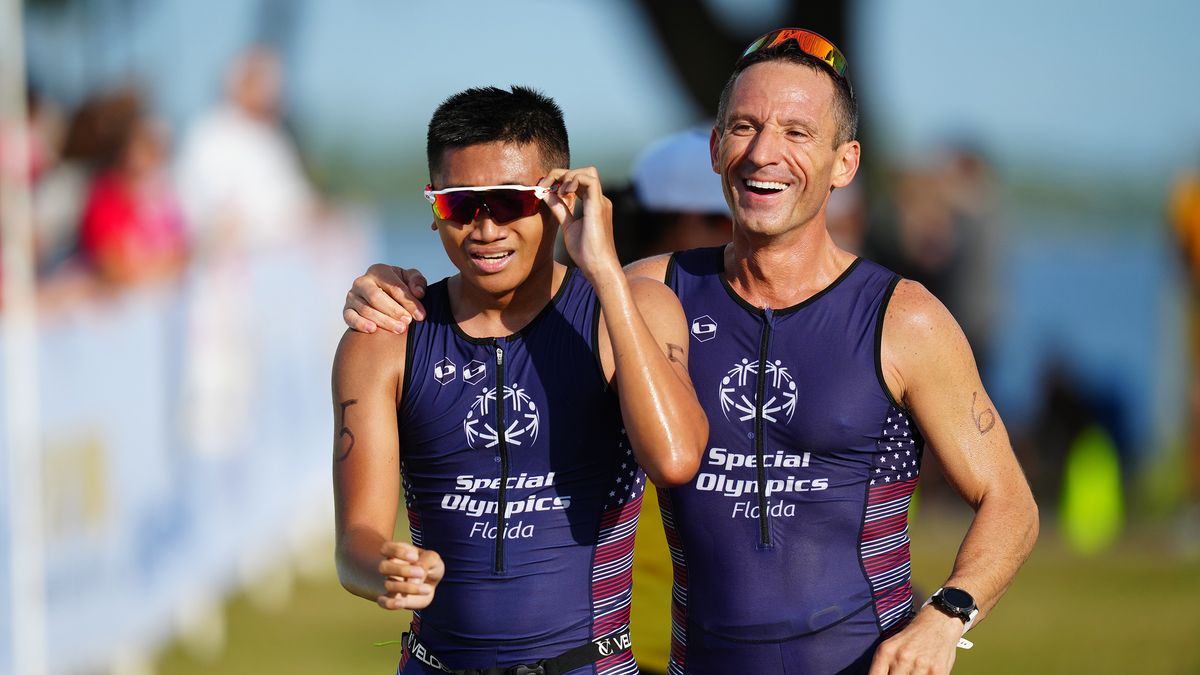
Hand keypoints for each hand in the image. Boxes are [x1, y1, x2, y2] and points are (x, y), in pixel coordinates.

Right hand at [343, 264, 427, 333]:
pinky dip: (360, 324)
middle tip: (408, 322)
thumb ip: (417, 282)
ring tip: (399, 329)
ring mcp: (352, 296)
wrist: (382, 296)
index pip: (394, 287)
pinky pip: (350, 317)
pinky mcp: (346, 310)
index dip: (409, 302)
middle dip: (394, 311)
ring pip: (365, 309)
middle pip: (376, 297)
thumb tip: (419, 293)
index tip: (421, 315)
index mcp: (379, 271)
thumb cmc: (398, 287)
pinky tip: (373, 330)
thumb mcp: (410, 280)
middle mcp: (362, 282)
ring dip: (383, 321)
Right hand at [376, 541, 444, 609]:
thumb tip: (414, 580)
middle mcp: (390, 568)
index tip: (415, 557)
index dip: (397, 552)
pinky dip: (389, 603)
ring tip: (427, 589)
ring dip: (408, 587)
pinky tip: (401, 603)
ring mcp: (390, 583)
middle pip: (383, 566)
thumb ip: (425, 563)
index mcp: (397, 553)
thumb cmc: (430, 566)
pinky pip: (383, 602)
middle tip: (421, 573)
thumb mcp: (433, 559)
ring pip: (388, 584)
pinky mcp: (394, 599)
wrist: (431, 583)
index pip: (386, 548)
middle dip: (402, 570)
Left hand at [541, 168, 620, 285]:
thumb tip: (546, 194)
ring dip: (568, 175)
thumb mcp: (568, 226)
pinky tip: (563, 192)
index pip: (578, 181)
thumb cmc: (586, 252)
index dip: (560, 179)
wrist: (598, 267)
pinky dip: (574, 180)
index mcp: (593, 204)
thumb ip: (559, 209)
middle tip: (545, 184)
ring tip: (556, 190)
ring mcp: (601, 202)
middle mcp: (599, 200)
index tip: (543, 188)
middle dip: (562, 173)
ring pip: (588, 172)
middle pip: (584, 172)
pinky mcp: (599, 206)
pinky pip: (589, 180)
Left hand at [868, 606, 964, 674]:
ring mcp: (920, 665)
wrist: (937, 623)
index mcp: (886, 652)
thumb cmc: (911, 639)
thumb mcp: (890, 647)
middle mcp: (901, 658)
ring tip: (913, 671)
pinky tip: (924, 672)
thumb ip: (883, 666)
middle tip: (902, 672)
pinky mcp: (937, 672)